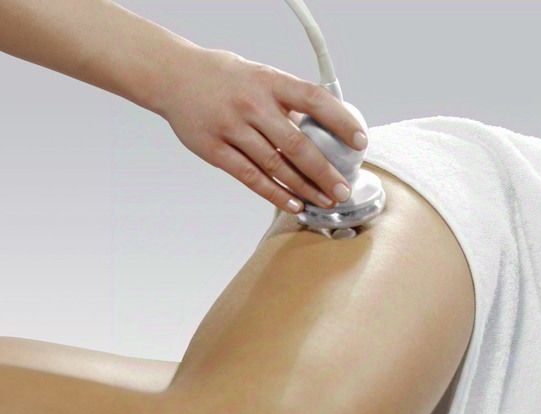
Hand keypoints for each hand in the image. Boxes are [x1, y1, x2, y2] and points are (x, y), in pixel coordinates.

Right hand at [154, 47, 367, 213]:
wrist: (172, 75)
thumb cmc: (226, 78)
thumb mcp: (261, 76)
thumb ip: (289, 102)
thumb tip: (327, 132)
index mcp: (270, 81)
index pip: (314, 99)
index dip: (340, 121)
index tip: (359, 141)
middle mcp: (252, 104)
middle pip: (296, 144)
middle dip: (324, 172)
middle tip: (343, 190)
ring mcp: (231, 127)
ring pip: (275, 166)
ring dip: (304, 188)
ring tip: (324, 201)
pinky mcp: (214, 149)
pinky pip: (250, 177)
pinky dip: (275, 193)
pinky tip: (294, 204)